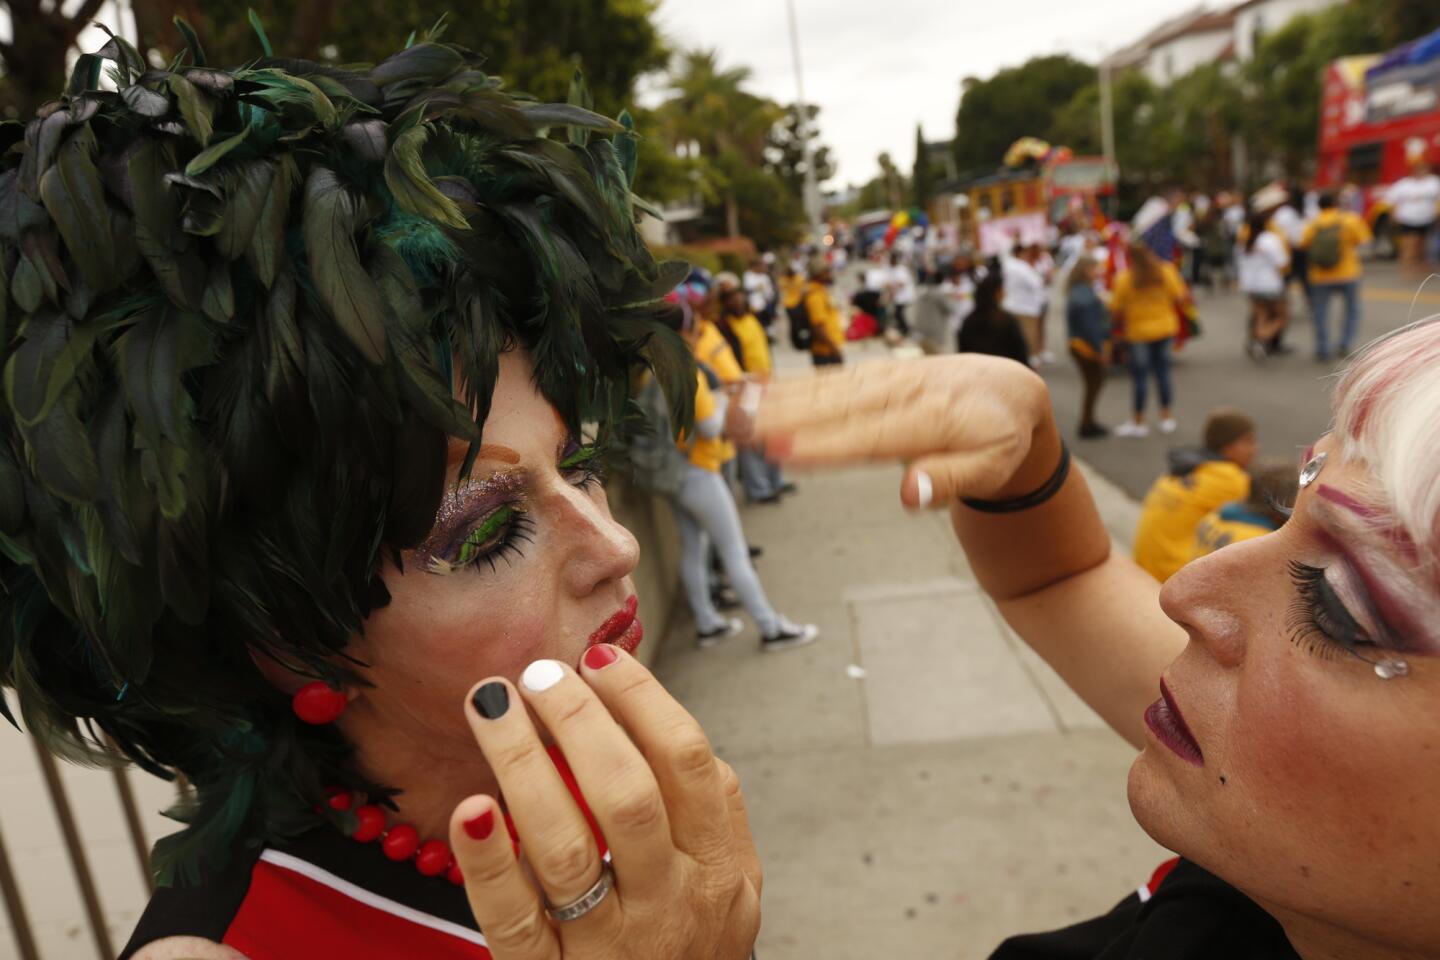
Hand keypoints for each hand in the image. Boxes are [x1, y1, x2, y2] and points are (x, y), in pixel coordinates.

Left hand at [450, 650, 760, 959]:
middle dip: (580, 721)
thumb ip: (711, 813)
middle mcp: (672, 904)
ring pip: (567, 846)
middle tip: (538, 674)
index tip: (597, 656)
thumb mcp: (728, 888)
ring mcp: (611, 946)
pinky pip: (513, 917)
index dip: (641, 699)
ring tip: (492, 705)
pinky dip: (489, 861)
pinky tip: (469, 808)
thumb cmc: (687, 952)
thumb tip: (658, 719)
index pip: (688, 761)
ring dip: (524, 764)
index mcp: (719, 867)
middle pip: (629, 795)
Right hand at [748, 354, 1052, 507]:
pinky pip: (826, 378)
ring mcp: (883, 378)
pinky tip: (753, 387)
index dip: (823, 445)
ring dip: (774, 397)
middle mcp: (900, 391)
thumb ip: (950, 481)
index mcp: (929, 417)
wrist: (1007, 388)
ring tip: (732, 406)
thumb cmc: (998, 437)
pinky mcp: (872, 373)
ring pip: (822, 388)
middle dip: (780, 417)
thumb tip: (909, 495)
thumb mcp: (992, 468)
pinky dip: (788, 382)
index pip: (867, 436)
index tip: (780, 453)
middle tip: (734, 426)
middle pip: (833, 407)